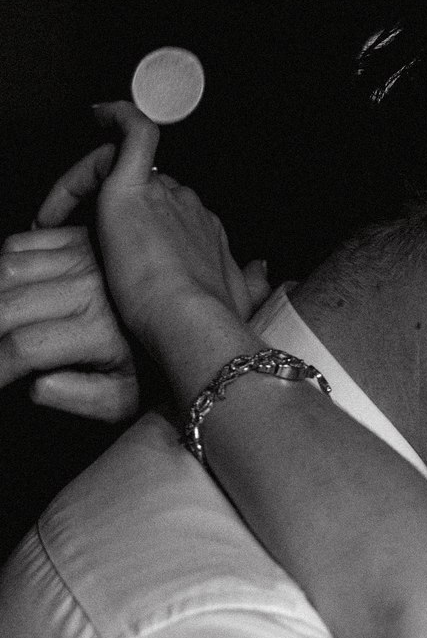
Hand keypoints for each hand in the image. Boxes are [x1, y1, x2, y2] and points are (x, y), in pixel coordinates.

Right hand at [0, 225, 143, 419]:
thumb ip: (79, 397)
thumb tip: (36, 385)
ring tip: (0, 322)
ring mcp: (86, 258)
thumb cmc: (158, 368)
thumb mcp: (127, 398)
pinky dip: (4, 262)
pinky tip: (8, 287)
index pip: (23, 347)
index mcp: (98, 332)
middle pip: (6, 304)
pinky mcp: (84, 239)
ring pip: (8, 267)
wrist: (196, 323)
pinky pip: (23, 243)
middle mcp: (89, 290)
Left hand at [17, 103, 269, 402]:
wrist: (193, 324)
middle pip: (148, 190)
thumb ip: (252, 283)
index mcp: (207, 232)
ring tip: (56, 215)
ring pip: (128, 169)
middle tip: (72, 233)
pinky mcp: (132, 191)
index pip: (171, 212)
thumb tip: (267, 268)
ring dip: (90, 184)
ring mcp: (164, 195)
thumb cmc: (213, 323)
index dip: (143, 224)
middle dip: (115, 209)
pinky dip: (118, 117)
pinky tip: (100, 113)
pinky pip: (132, 134)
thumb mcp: (238, 304)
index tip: (115, 252)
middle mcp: (191, 206)